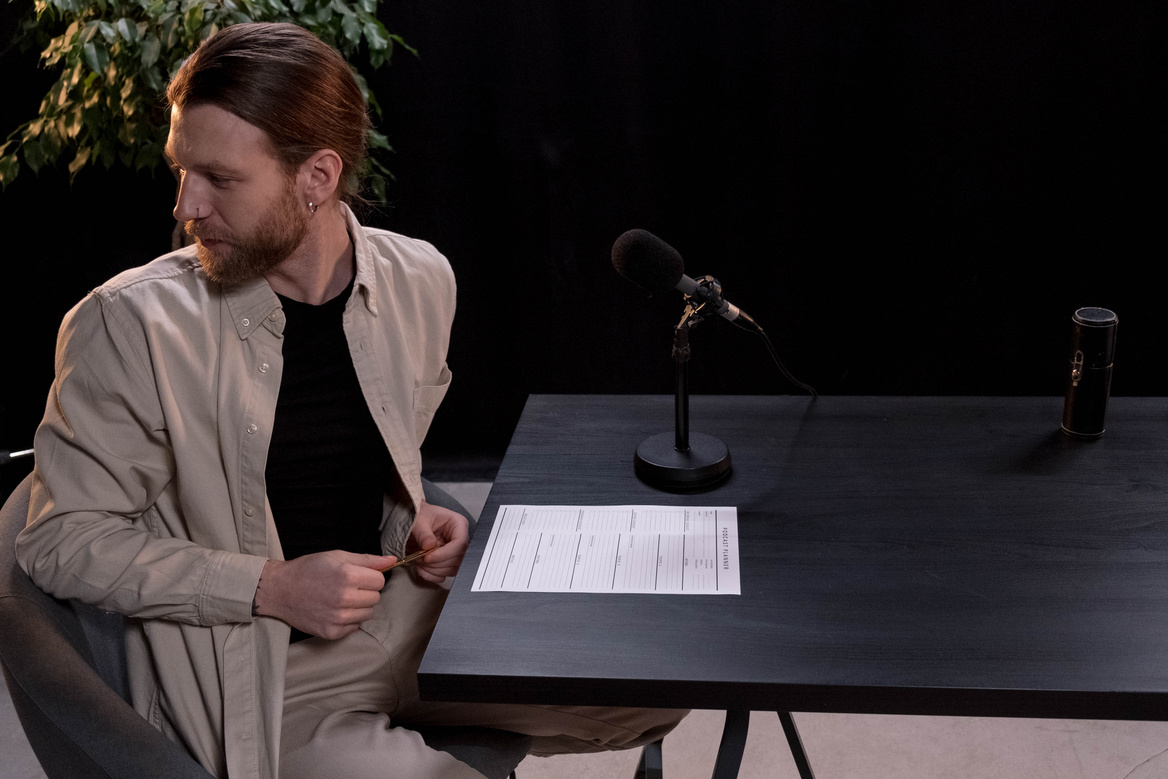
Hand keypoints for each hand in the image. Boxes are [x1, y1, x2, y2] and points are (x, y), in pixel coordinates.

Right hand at [253, 550, 392, 638]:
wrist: (280, 590)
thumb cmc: (309, 569)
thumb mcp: (337, 556)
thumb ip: (368, 560)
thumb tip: (392, 561)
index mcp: (347, 576)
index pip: (380, 580)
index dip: (370, 576)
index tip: (358, 576)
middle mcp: (344, 599)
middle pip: (376, 598)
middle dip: (366, 591)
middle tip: (347, 587)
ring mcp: (338, 618)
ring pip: (368, 613)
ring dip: (359, 606)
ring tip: (341, 598)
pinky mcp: (331, 632)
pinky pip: (355, 626)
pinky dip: (349, 619)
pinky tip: (334, 610)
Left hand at [407, 500, 469, 583]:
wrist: (414, 520)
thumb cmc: (420, 515)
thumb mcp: (419, 520)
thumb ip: (424, 533)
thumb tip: (429, 546)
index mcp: (458, 524)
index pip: (460, 543)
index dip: (444, 554)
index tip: (428, 557)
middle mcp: (459, 539)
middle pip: (458, 559)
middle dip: (437, 563)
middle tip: (420, 560)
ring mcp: (454, 552)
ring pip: (452, 569)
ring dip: (433, 570)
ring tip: (419, 562)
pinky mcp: (447, 562)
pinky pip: (444, 575)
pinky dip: (431, 575)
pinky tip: (421, 569)